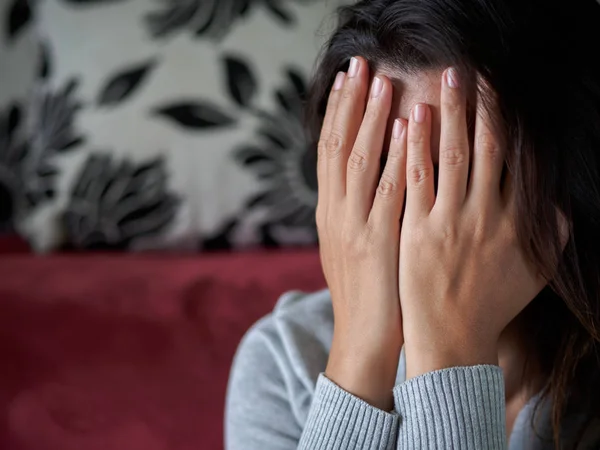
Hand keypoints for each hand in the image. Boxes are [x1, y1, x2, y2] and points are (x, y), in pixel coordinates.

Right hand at [318, 57, 406, 409]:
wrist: (362, 337)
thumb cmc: (364, 294)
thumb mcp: (350, 247)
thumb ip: (353, 212)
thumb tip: (364, 180)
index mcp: (328, 212)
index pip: (327, 151)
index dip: (336, 113)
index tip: (346, 81)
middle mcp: (335, 212)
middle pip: (335, 145)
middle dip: (348, 103)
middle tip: (359, 64)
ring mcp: (353, 224)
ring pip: (356, 159)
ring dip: (368, 117)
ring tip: (379, 81)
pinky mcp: (376, 239)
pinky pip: (386, 189)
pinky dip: (393, 156)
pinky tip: (405, 127)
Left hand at [399, 68, 548, 378]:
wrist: (453, 338)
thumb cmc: (491, 305)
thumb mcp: (535, 272)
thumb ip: (551, 235)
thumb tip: (560, 204)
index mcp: (515, 221)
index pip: (515, 159)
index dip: (508, 121)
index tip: (500, 93)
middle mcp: (486, 215)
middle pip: (484, 148)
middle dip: (477, 106)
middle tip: (468, 72)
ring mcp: (450, 221)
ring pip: (451, 156)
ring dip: (447, 116)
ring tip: (442, 84)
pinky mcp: (418, 230)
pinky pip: (415, 181)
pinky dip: (413, 148)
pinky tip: (407, 121)